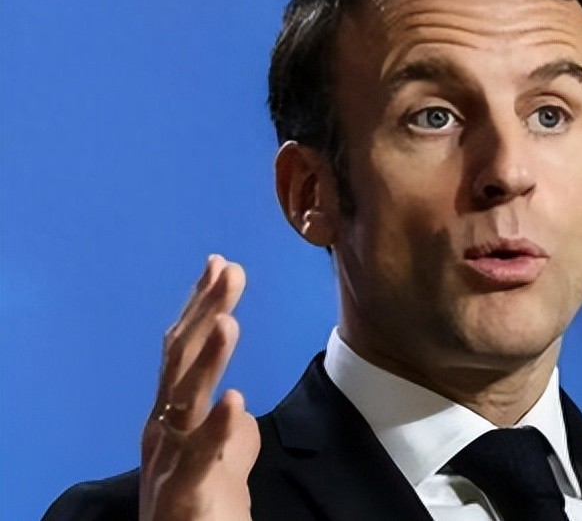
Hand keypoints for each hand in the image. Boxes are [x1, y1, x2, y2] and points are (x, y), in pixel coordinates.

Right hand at [139, 255, 259, 520]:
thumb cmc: (202, 510)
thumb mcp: (219, 463)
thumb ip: (228, 433)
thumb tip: (237, 405)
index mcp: (172, 418)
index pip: (184, 352)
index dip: (200, 308)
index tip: (220, 265)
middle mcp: (164, 430)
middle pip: (181, 362)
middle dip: (204, 314)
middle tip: (229, 270)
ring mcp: (171, 459)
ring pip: (185, 401)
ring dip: (207, 359)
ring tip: (228, 320)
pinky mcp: (186, 491)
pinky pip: (201, 456)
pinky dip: (217, 427)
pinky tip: (235, 399)